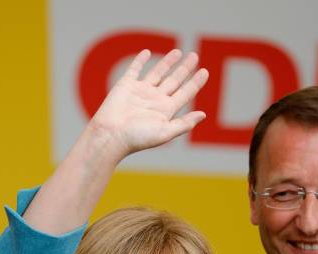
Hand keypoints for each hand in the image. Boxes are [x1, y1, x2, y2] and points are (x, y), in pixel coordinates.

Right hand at [90, 49, 208, 159]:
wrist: (112, 135)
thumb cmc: (137, 138)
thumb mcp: (165, 133)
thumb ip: (184, 124)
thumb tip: (203, 115)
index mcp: (166, 111)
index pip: (185, 93)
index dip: (195, 82)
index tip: (205, 71)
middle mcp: (155, 100)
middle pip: (174, 81)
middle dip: (184, 69)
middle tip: (195, 56)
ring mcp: (141, 92)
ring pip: (158, 73)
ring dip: (167, 62)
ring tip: (178, 52)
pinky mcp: (126, 85)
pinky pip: (135, 69)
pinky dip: (140, 61)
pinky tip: (147, 52)